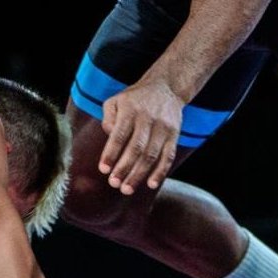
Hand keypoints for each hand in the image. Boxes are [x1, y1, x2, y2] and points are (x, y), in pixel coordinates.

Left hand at [98, 79, 182, 193]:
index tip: (103, 169)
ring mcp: (163, 128)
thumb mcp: (116, 101)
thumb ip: (108, 118)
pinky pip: (168, 156)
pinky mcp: (174, 135)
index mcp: (130, 110)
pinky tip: (150, 184)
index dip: (111, 154)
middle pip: (136, 148)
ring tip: (127, 188)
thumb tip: (109, 136)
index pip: (119, 135)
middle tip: (114, 184)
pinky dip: (160, 172)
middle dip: (124, 168)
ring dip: (139, 174)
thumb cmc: (135, 99)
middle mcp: (147, 119)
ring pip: (151, 155)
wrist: (166, 88)